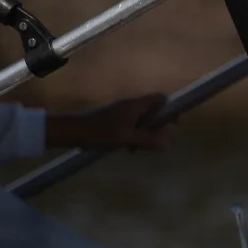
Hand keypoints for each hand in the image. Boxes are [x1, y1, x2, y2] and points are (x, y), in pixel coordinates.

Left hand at [45, 94, 168, 151]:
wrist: (74, 132)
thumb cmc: (101, 132)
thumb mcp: (128, 138)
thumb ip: (149, 140)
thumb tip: (169, 144)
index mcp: (135, 105)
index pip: (159, 99)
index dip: (170, 108)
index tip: (174, 124)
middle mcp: (130, 106)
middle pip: (153, 111)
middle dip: (158, 126)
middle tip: (157, 141)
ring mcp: (122, 113)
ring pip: (143, 121)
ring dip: (146, 134)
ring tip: (140, 148)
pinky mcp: (115, 121)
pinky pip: (132, 126)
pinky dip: (135, 136)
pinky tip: (129, 148)